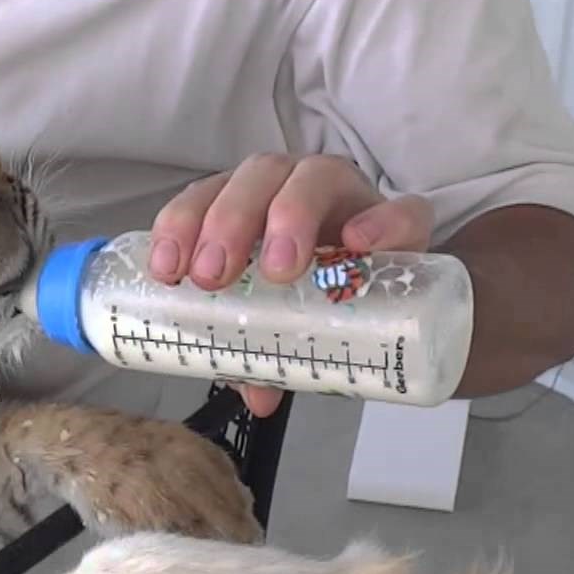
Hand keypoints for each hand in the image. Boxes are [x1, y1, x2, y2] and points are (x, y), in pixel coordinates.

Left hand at [148, 153, 432, 416]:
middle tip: (214, 275)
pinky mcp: (404, 216)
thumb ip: (259, 354)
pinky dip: (380, 222)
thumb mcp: (279, 323)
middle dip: (227, 222)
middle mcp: (292, 185)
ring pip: (315, 176)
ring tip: (279, 269)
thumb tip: (256, 397)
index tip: (169, 271)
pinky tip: (359, 242)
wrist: (394, 289)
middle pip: (256, 178)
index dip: (181, 225)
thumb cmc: (317, 294)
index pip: (205, 197)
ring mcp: (350, 194)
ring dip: (290, 216)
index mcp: (250, 203)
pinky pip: (399, 208)